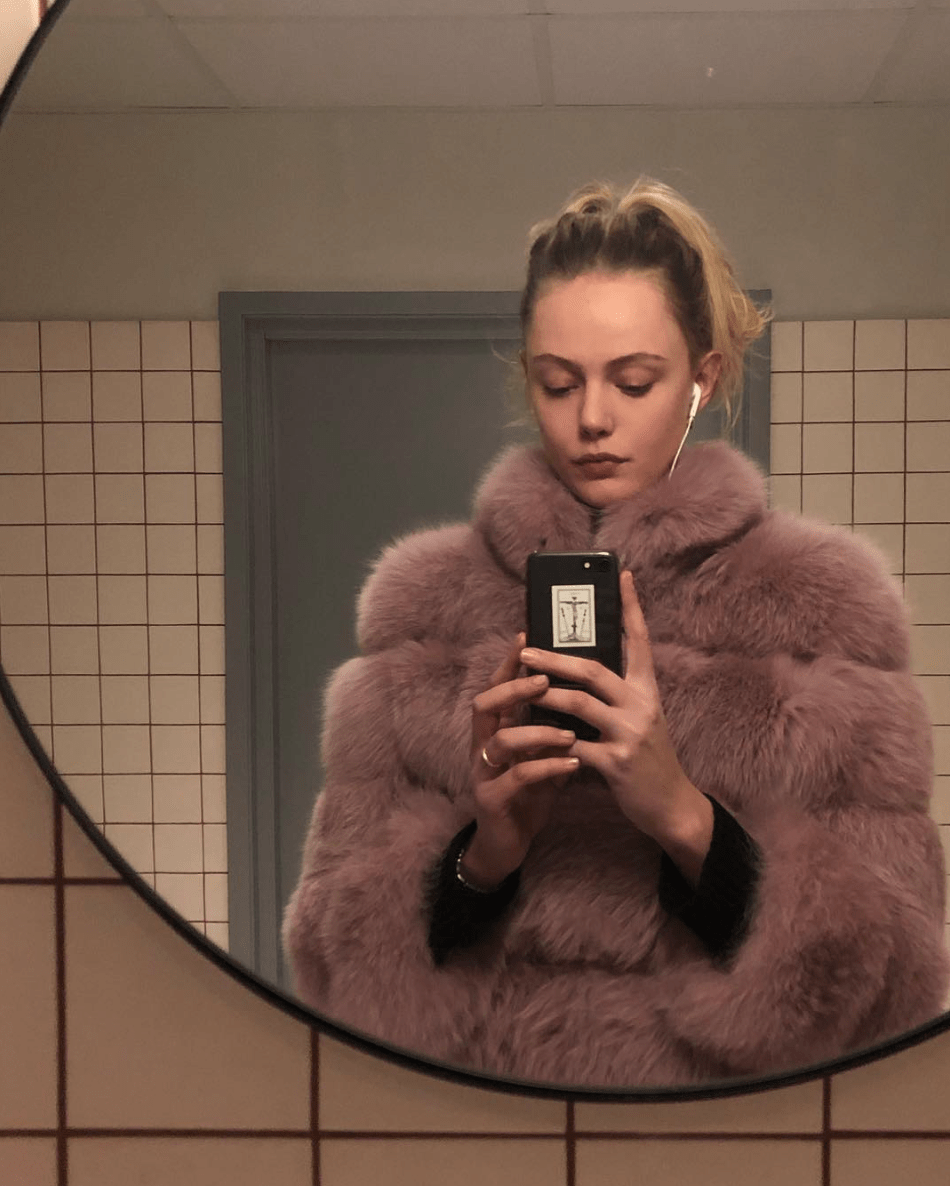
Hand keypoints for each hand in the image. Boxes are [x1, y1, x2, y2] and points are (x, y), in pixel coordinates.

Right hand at [464, 633, 579, 888]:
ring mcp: (483, 773)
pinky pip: (517, 777)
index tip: (527, 635)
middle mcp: (483, 746)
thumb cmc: (527, 795)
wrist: (507, 845)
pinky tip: (572, 764)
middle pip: (485, 705)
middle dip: (514, 688)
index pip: (496, 687)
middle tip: (545, 679)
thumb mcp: (542, 755)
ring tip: (568, 731)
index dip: (508, 662)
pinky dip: (547, 767)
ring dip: (536, 732)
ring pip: (500, 741)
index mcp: (495, 730)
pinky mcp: (491, 800)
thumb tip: (584, 694)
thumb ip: (553, 727)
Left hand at [521, 571, 712, 883]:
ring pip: (580, 704)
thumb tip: (578, 669)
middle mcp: (641, 706)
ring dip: (545, 695)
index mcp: (647, 691)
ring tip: (520, 687)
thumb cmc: (648, 759)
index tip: (621, 575)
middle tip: (525, 650)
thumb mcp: (640, 719)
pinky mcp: (618, 763)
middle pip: (594, 670)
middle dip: (555, 658)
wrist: (672, 806)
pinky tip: (532, 740)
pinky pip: (575, 747)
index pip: (639, 640)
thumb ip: (616, 695)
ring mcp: (630, 734)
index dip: (630, 607)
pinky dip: (551, 743)